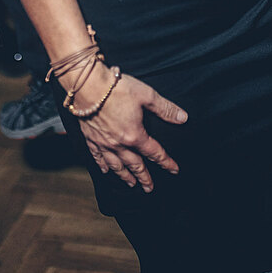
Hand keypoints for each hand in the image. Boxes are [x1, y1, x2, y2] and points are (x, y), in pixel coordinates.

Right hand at [76, 70, 187, 192]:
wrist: (88, 85)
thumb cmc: (117, 88)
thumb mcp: (147, 95)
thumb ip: (165, 109)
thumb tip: (183, 118)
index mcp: (134, 135)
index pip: (154, 152)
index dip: (166, 162)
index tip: (174, 170)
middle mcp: (119, 144)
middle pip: (135, 164)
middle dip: (144, 177)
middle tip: (149, 188)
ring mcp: (103, 143)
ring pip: (116, 165)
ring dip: (125, 176)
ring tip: (131, 183)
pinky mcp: (90, 138)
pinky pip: (98, 157)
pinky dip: (103, 165)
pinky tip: (106, 170)